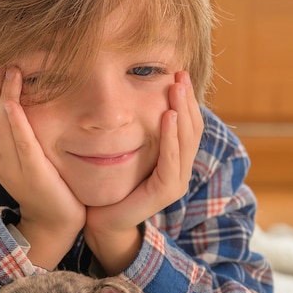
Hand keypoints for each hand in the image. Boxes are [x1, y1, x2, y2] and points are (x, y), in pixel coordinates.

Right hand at [0, 67, 84, 268]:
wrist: (54, 219)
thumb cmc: (40, 181)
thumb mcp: (16, 153)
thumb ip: (4, 130)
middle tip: (1, 61)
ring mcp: (11, 166)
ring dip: (2, 93)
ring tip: (12, 71)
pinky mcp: (32, 171)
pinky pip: (19, 142)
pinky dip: (14, 121)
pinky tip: (13, 102)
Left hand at [84, 71, 203, 273]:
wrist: (101, 219)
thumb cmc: (112, 184)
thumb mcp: (127, 151)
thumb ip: (136, 132)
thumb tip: (131, 98)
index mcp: (173, 159)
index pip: (188, 124)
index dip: (186, 100)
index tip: (177, 73)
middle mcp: (179, 169)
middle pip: (191, 128)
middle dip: (187, 100)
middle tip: (180, 74)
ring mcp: (175, 181)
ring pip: (185, 141)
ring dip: (182, 112)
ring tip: (177, 88)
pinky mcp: (165, 192)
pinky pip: (170, 160)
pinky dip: (170, 137)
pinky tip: (167, 117)